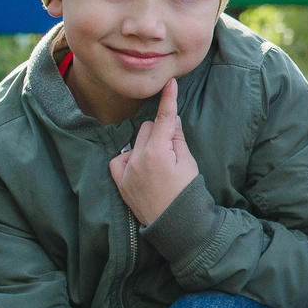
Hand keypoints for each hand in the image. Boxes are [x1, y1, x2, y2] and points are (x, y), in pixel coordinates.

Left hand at [108, 80, 198, 228]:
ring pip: (134, 142)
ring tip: (159, 165)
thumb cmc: (187, 193)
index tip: (170, 83)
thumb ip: (176, 138)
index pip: (163, 118)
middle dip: (159, 132)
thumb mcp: (188, 163)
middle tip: (172, 150)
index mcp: (157, 152)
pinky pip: (119, 159)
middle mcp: (137, 159)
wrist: (177, 224)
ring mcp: (126, 171)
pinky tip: (141, 168)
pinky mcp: (120, 182)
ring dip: (146, 145)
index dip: (168, 100)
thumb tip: (170, 120)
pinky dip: (129, 158)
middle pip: (147, 128)